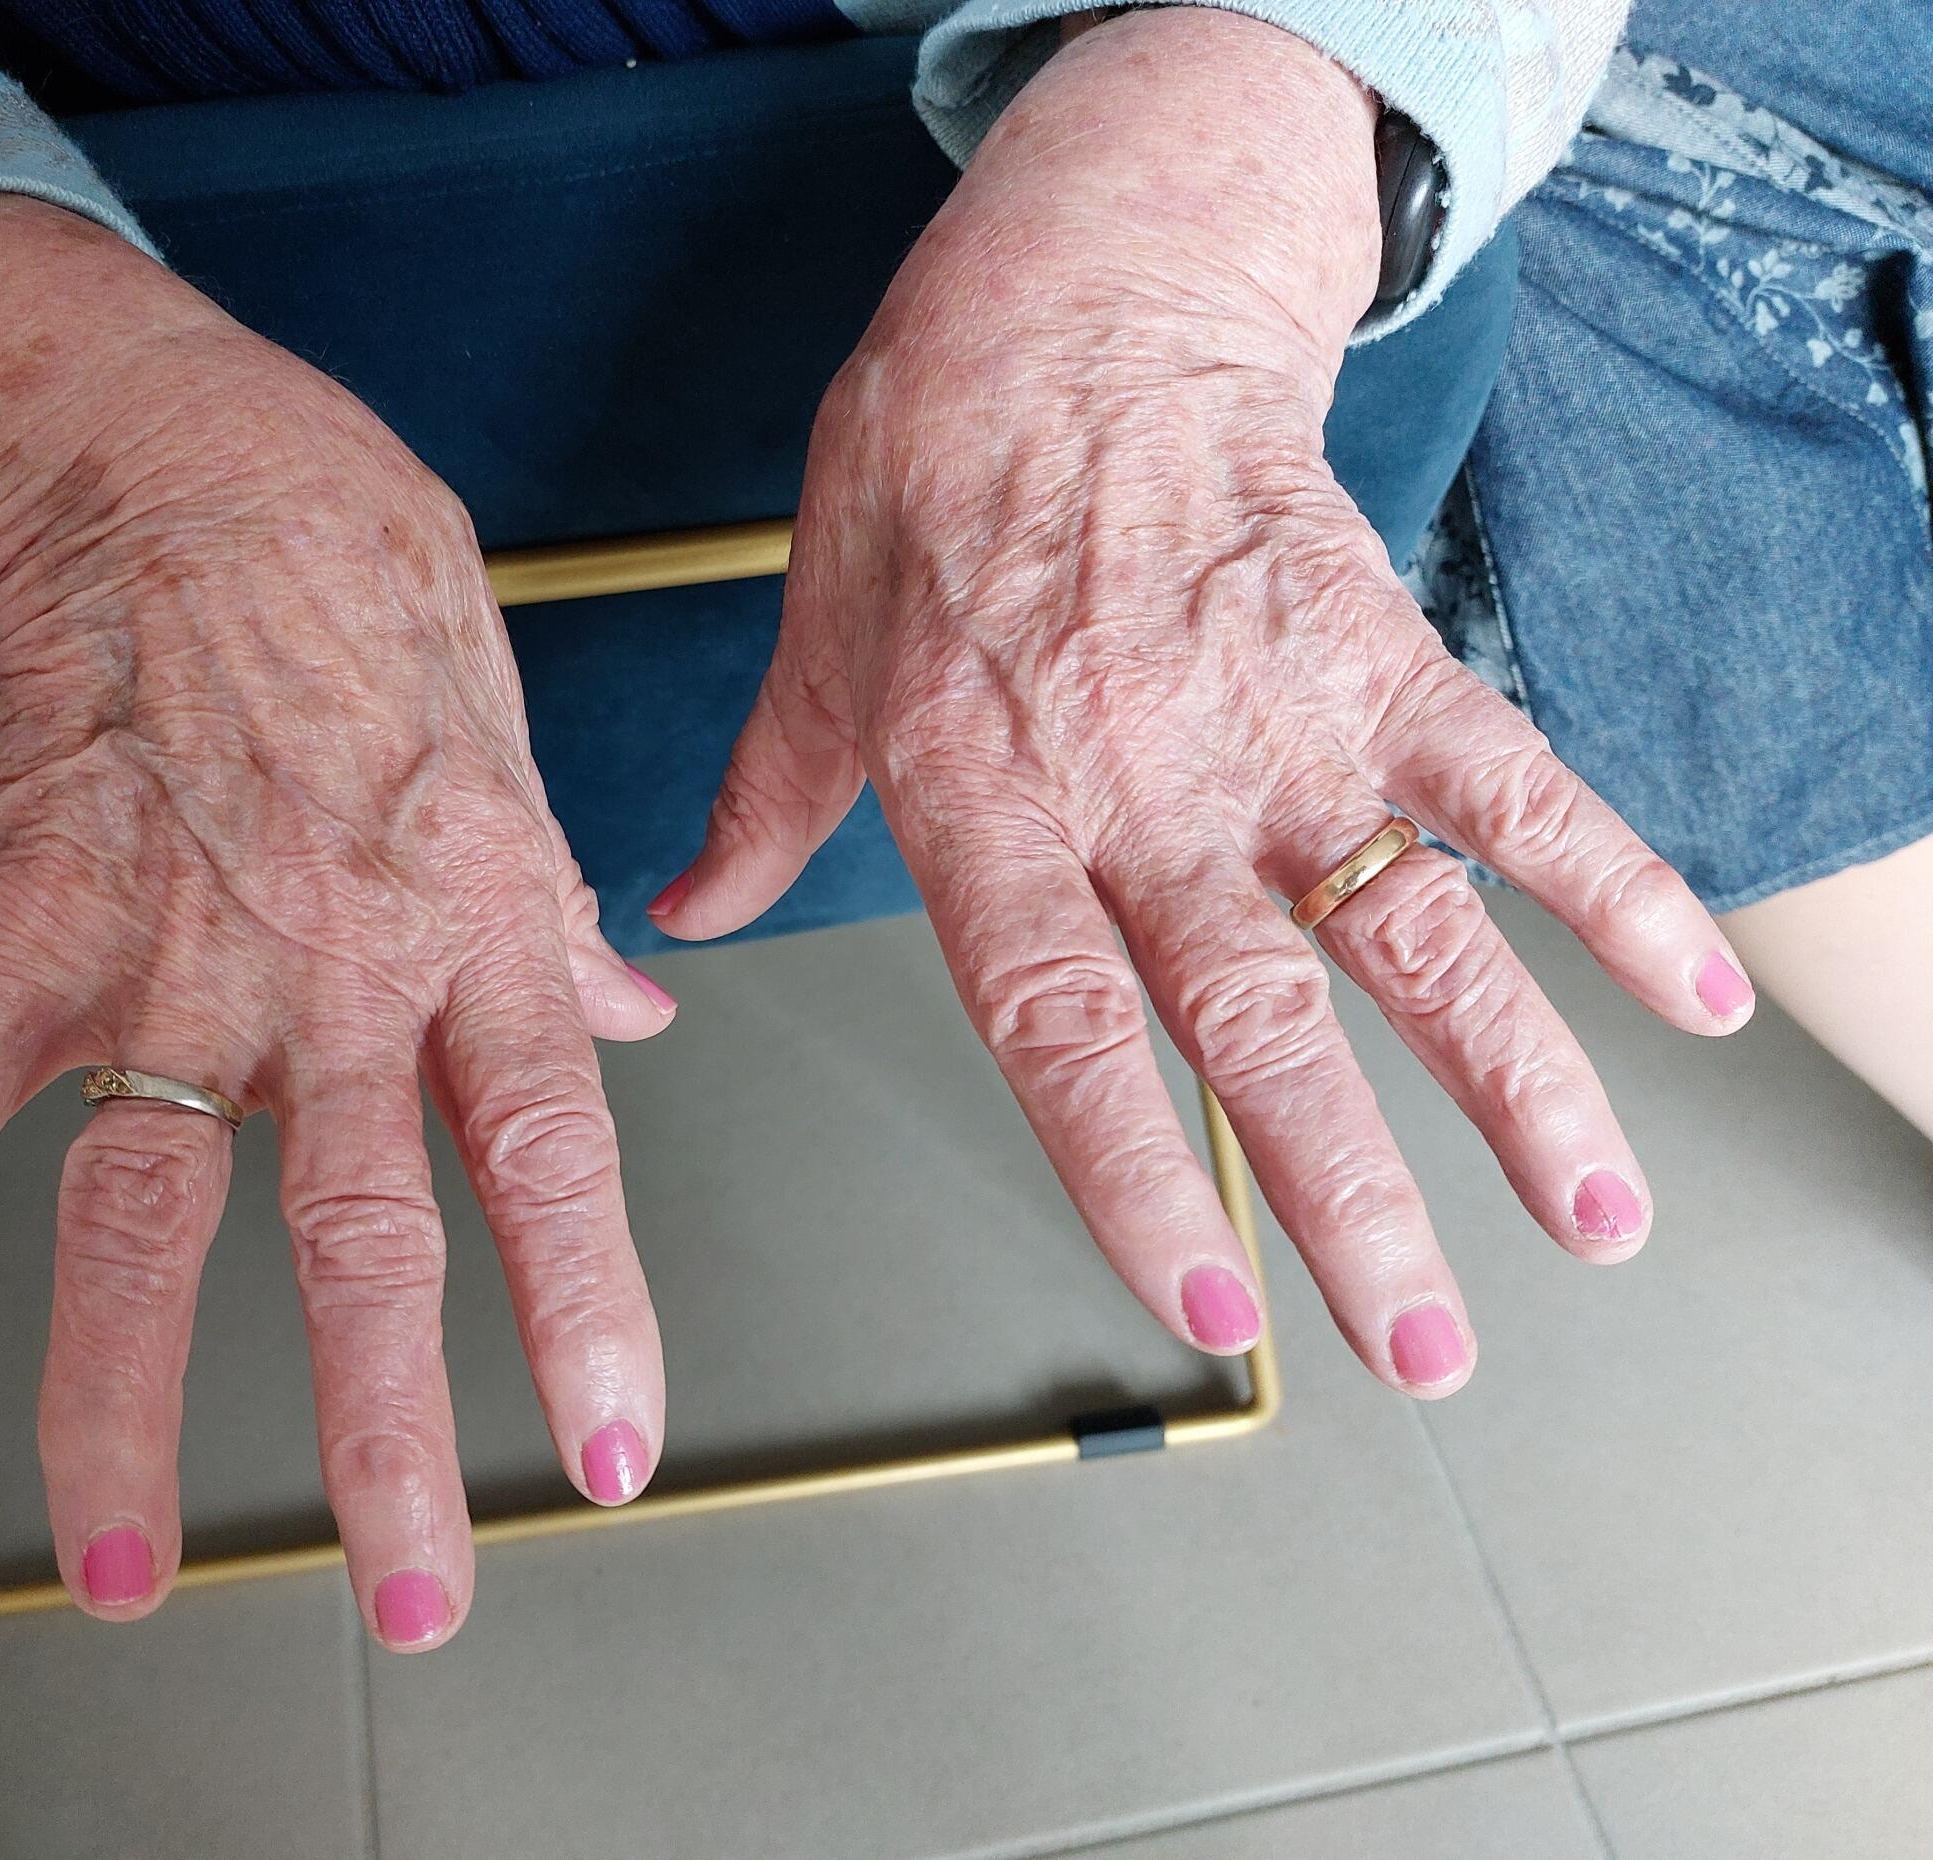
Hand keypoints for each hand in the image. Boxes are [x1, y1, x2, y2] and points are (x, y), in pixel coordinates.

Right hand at [0, 195, 671, 1641]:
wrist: (184, 465)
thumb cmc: (360, 594)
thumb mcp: (514, 753)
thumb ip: (558, 917)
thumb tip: (632, 1013)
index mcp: (477, 930)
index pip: (554, 1154)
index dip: (590, 1311)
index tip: (612, 1452)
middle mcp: (338, 968)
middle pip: (364, 1231)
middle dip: (387, 1427)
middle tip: (413, 1588)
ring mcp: (177, 952)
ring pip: (148, 1211)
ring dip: (123, 1402)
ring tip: (123, 1558)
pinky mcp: (29, 918)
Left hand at [655, 10, 1752, 1394]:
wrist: (1078, 296)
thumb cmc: (933, 466)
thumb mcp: (818, 637)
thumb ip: (770, 798)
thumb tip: (686, 912)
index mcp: (986, 794)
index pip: (1060, 1017)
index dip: (1132, 1166)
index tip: (1204, 1302)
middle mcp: (1141, 780)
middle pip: (1258, 1017)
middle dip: (1349, 1195)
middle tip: (1417, 1345)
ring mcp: (1276, 721)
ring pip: (1408, 928)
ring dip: (1514, 1085)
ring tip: (1592, 1223)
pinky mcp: (1379, 655)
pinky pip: (1510, 781)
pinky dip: (1611, 882)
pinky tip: (1694, 996)